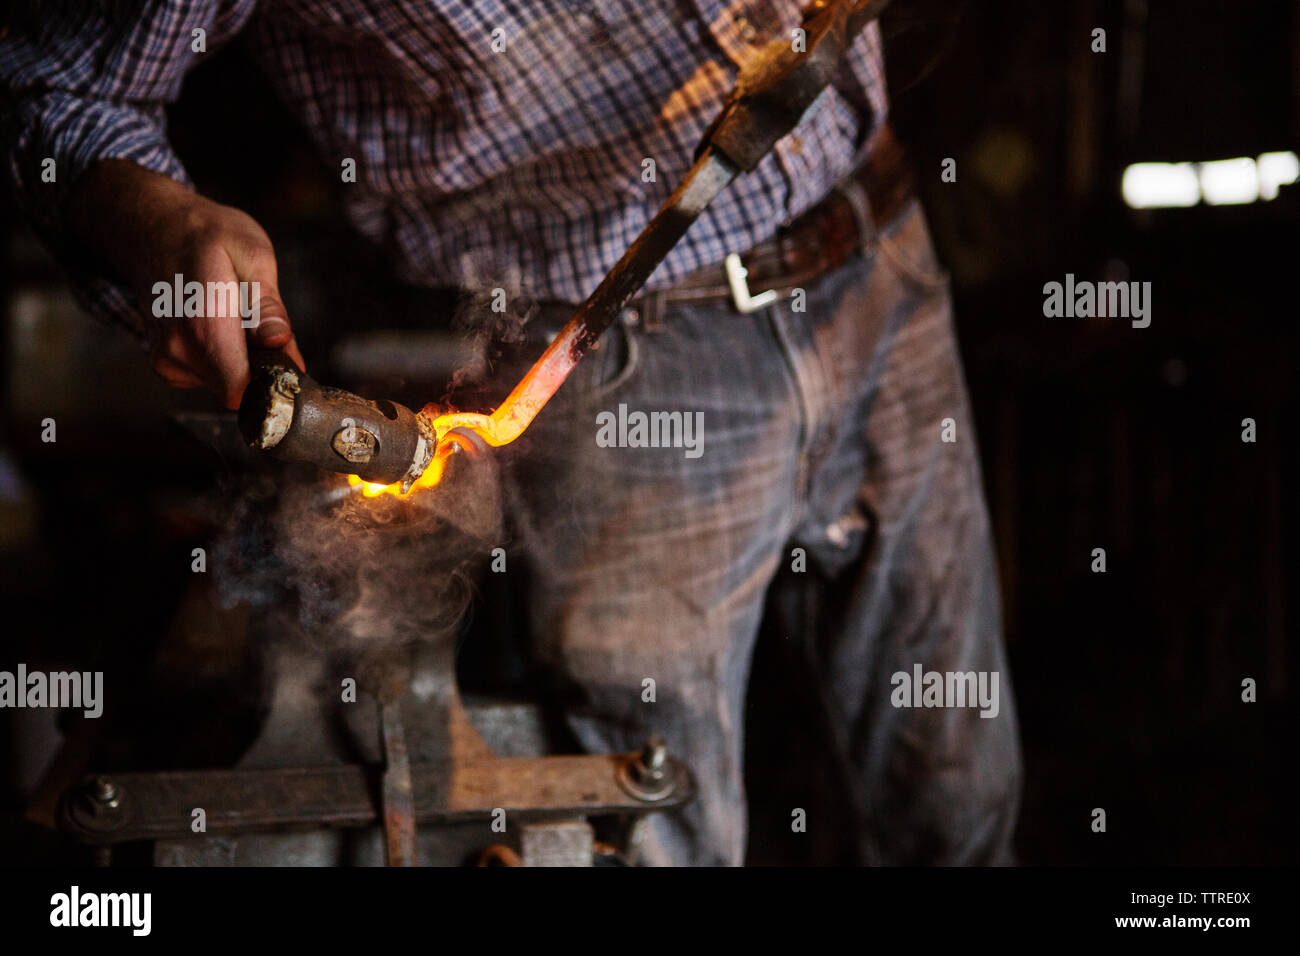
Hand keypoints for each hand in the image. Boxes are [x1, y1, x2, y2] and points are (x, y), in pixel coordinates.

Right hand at [67, 160, 304, 408]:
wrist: (151, 227)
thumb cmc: (204, 235)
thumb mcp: (251, 253)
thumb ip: (267, 305)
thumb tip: (279, 342)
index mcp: (203, 322)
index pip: (240, 389)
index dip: (272, 382)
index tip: (285, 360)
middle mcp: (178, 348)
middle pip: (238, 390)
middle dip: (260, 367)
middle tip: (260, 323)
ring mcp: (167, 359)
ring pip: (226, 385)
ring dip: (242, 360)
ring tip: (234, 315)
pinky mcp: (166, 364)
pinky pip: (210, 378)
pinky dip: (223, 358)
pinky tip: (217, 323)